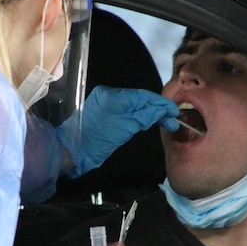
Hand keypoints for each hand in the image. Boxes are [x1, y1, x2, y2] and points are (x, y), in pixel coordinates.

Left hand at [55, 86, 178, 176]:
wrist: (71, 151)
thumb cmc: (97, 142)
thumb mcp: (125, 129)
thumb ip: (144, 116)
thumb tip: (162, 110)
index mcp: (114, 96)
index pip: (144, 96)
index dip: (161, 104)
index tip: (175, 112)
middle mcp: (109, 94)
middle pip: (139, 98)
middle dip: (156, 109)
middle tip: (171, 121)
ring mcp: (104, 101)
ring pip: (133, 104)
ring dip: (147, 112)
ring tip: (162, 122)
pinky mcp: (102, 110)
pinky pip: (124, 109)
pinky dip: (136, 115)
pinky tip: (145, 121)